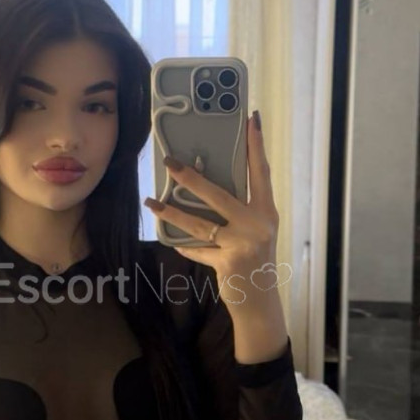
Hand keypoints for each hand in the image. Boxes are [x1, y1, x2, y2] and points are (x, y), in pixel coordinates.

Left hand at [143, 110, 287, 308]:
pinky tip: (172, 240)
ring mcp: (243, 244)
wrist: (260, 301)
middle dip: (192, 178)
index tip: (252, 119)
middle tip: (171, 163)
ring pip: (200, 223)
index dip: (256, 145)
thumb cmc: (254, 260)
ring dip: (172, 212)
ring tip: (152, 201)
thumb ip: (240, 210)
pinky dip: (184, 245)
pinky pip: (198, 249)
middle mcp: (258, 224)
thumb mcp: (255, 231)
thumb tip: (205, 185)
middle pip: (219, 194)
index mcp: (267, 211)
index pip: (261, 171)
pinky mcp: (228, 262)